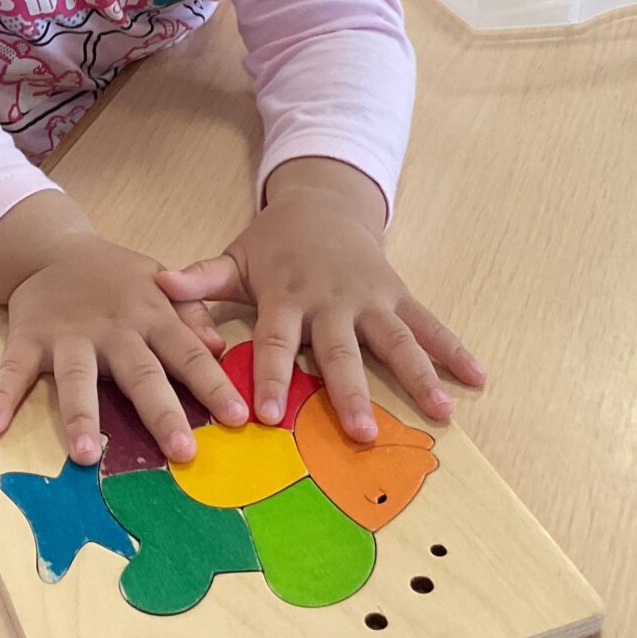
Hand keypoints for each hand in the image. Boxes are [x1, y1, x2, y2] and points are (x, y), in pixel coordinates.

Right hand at [0, 233, 246, 464]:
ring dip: (80, 414)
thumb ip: (191, 314)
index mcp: (151, 317)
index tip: (239, 418)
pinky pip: (13, 370)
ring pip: (76, 377)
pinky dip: (1, 396)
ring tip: (84, 456)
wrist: (54, 248)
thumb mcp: (160, 284)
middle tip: (183, 452)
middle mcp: (113, 329)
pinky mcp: (28, 338)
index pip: (189, 354)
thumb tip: (222, 348)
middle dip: (162, 412)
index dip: (213, 385)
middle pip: (140, 373)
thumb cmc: (118, 279)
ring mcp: (68, 335)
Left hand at [156, 159, 484, 442]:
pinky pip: (430, 325)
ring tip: (441, 410)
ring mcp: (370, 299)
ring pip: (395, 341)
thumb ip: (200, 280)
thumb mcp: (236, 258)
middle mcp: (331, 301)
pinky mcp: (399, 296)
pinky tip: (478, 378)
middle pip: (340, 352)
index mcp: (287, 296)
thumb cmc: (274, 244)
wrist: (324, 204)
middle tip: (361, 433)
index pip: (276, 342)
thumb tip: (158, 285)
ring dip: (419, 375)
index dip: (271, 377)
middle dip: (351, 392)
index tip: (268, 416)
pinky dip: (454, 350)